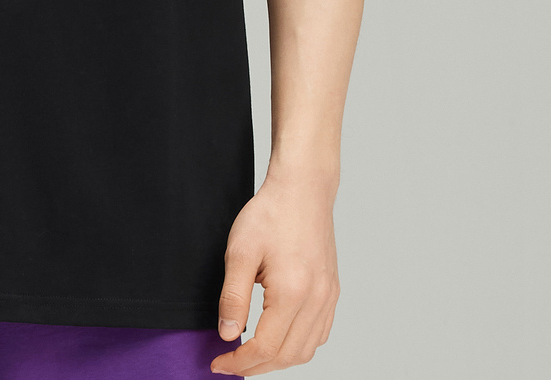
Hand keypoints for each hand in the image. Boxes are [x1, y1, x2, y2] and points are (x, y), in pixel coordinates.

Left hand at [210, 172, 339, 373]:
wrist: (302, 189)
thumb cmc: (270, 213)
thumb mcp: (240, 251)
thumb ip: (233, 297)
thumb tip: (227, 335)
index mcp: (293, 292)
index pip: (265, 347)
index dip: (239, 363)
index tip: (218, 364)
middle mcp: (316, 300)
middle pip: (287, 355)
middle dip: (256, 366)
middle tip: (231, 365)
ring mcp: (328, 297)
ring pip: (306, 350)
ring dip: (278, 360)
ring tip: (251, 356)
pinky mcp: (332, 291)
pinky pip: (319, 334)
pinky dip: (298, 346)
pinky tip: (279, 339)